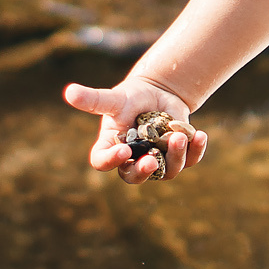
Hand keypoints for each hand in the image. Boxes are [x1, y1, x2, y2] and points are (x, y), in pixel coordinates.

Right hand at [62, 78, 207, 183]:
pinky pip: (189, 161)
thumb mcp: (115, 98)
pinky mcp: (178, 157)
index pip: (102, 162)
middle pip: (133, 176)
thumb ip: (94, 99)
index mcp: (111, 148)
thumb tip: (68, 92)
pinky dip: (195, 150)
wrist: (159, 94)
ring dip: (175, 155)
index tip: (123, 149)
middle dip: (143, 171)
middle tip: (152, 160)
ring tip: (178, 135)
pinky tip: (200, 135)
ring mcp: (157, 161)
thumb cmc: (131, 97)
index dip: (111, 161)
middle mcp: (132, 160)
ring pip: (167, 171)